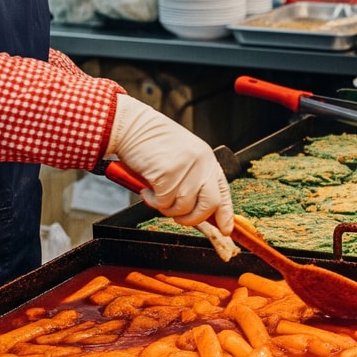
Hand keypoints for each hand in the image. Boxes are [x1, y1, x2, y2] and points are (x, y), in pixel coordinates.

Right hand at [106, 95, 232, 231]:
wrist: (132, 126)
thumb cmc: (151, 144)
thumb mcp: (181, 160)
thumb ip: (191, 181)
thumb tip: (194, 210)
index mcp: (207, 160)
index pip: (223, 192)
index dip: (225, 214)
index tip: (225, 230)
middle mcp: (202, 163)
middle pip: (209, 205)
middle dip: (192, 219)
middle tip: (177, 217)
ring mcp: (187, 168)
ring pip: (183, 207)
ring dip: (166, 208)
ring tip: (155, 194)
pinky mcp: (169, 173)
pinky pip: (164, 202)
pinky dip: (152, 201)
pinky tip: (147, 189)